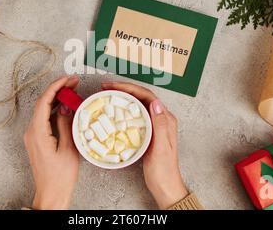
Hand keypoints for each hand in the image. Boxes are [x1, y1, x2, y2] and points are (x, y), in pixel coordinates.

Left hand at [24, 76, 79, 209]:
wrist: (51, 193)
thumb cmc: (60, 176)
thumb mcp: (69, 148)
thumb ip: (66, 124)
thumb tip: (66, 106)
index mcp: (37, 132)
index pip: (44, 101)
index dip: (56, 86)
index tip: (68, 79)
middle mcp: (31, 132)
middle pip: (42, 103)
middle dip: (58, 90)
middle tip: (74, 82)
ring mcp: (32, 136)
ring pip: (43, 110)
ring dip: (57, 99)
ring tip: (73, 91)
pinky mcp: (37, 139)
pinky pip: (44, 118)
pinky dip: (55, 109)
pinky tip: (66, 107)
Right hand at [101, 82, 188, 209]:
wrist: (165, 186)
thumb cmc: (164, 170)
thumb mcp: (161, 148)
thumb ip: (160, 125)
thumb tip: (155, 103)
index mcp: (166, 119)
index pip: (147, 96)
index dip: (130, 88)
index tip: (114, 87)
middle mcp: (161, 119)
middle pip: (141, 97)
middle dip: (124, 89)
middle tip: (106, 87)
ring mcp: (154, 125)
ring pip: (137, 105)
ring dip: (123, 97)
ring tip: (108, 95)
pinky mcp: (147, 132)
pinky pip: (135, 115)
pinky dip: (124, 110)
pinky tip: (115, 111)